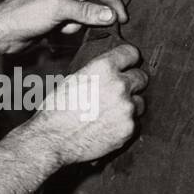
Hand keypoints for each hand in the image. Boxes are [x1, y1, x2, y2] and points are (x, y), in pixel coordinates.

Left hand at [0, 0, 127, 56]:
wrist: (3, 33)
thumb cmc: (23, 15)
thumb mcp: (57, 10)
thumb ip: (86, 10)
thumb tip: (111, 14)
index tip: (123, 16)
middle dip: (97, 10)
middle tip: (106, 24)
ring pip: (88, 8)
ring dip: (81, 21)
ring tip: (63, 26)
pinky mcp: (59, 12)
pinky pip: (78, 18)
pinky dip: (73, 27)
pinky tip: (58, 30)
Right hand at [33, 42, 145, 165]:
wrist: (52, 140)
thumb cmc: (56, 110)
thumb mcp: (74, 80)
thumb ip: (97, 73)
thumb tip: (111, 71)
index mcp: (103, 68)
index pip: (131, 53)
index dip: (129, 60)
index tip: (129, 65)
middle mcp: (119, 85)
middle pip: (141, 78)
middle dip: (132, 84)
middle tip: (118, 93)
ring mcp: (126, 108)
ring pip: (139, 103)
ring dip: (129, 106)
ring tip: (109, 114)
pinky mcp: (128, 129)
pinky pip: (134, 123)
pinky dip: (123, 125)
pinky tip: (107, 128)